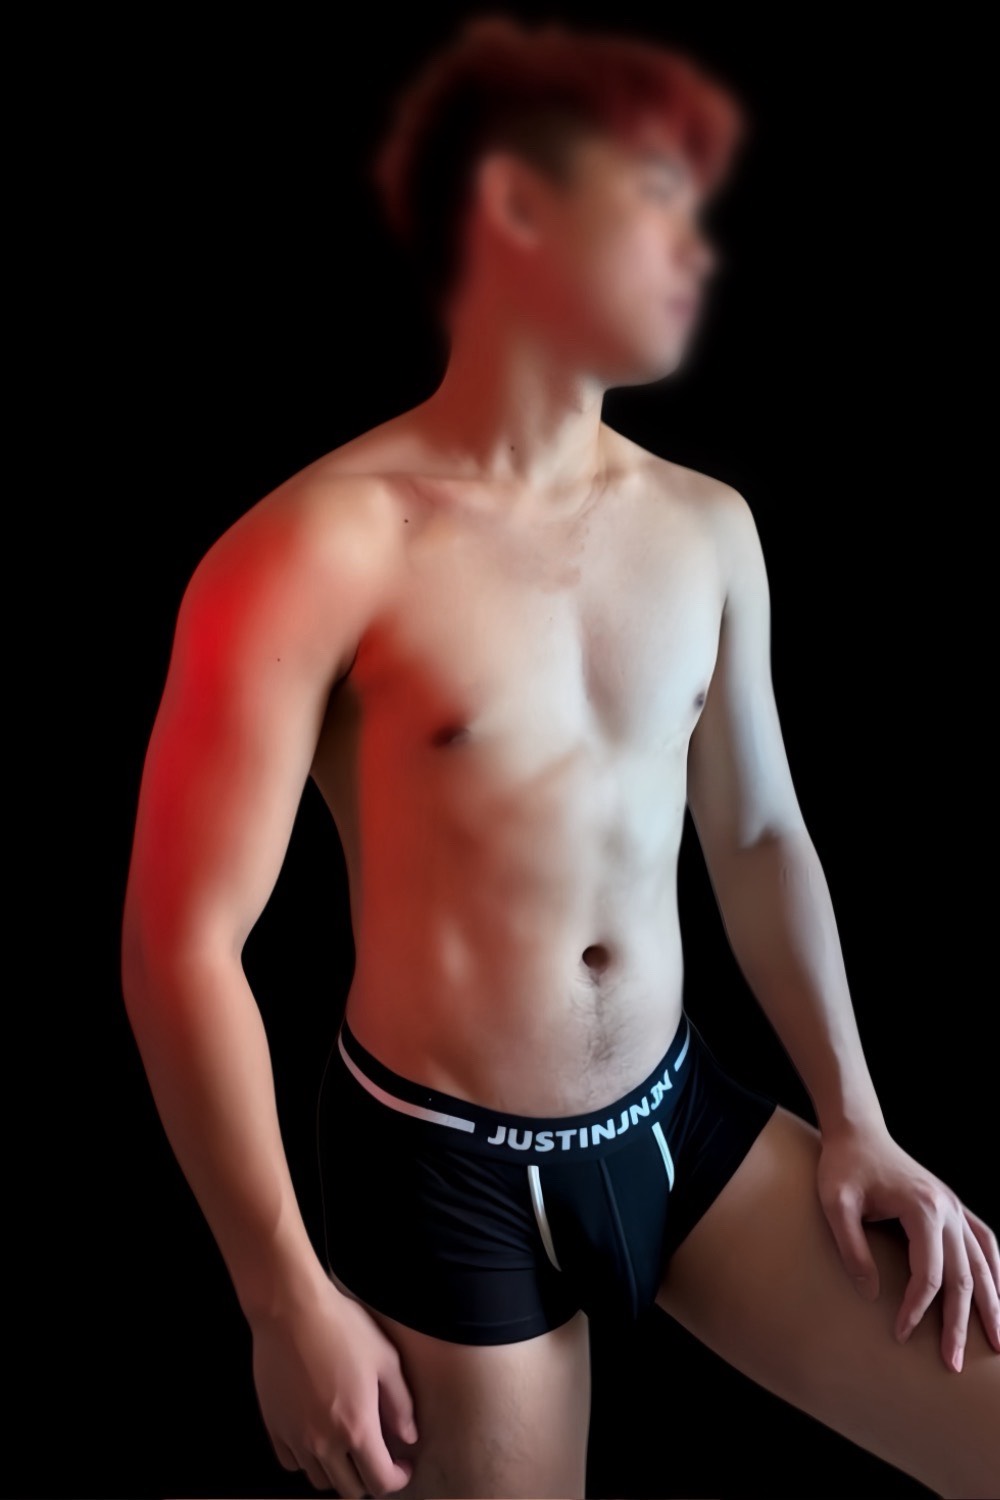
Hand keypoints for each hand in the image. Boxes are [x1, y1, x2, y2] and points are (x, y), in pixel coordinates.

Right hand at [250, 1276, 419, 1494]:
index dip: (398, 1479)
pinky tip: (317, 1436)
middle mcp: (324, 1443)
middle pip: (348, 1489)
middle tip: (378, 1457)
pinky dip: (307, 1459)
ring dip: (338, 1471)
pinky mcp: (273, 1426)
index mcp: (356, 1428)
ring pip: (319, 1480)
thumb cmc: (342, 1328)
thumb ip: (400, 1405)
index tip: (403, 1465)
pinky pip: (291, 1462)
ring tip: (347, 1446)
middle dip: (369, 1480)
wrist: (290, 1310)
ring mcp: (294, 1437)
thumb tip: (408, 1437)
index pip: (380, 1481)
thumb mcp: (385, 1360)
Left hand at [816, 1122, 999, 1371]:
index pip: (928, 1274)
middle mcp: (947, 1209)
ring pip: (983, 1264)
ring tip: (997, 1347)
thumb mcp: (834, 1204)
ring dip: (991, 1306)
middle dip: (959, 1324)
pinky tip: (997, 1295)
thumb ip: (852, 1248)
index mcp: (922, 1208)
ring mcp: (954, 1206)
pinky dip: (995, 1271)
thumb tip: (872, 1295)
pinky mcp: (953, 1205)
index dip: (916, 1309)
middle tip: (952, 1364)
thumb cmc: (843, 1166)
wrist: (857, 1131)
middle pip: (963, 1277)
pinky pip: (985, 1241)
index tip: (900, 1335)